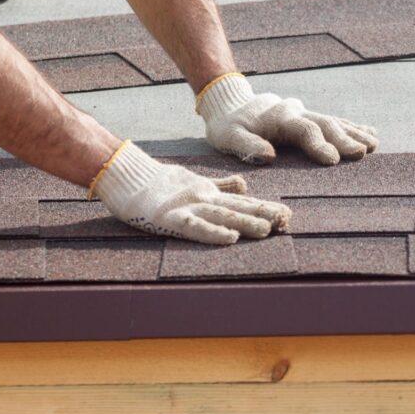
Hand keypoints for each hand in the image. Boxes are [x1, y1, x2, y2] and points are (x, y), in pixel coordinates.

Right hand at [90, 141, 290, 244]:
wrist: (127, 176)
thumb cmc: (159, 183)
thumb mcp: (196, 182)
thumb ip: (220, 185)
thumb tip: (244, 184)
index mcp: (210, 192)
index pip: (242, 201)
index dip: (264, 207)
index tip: (287, 214)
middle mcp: (204, 198)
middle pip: (239, 207)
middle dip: (264, 214)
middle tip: (287, 221)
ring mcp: (188, 207)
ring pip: (223, 214)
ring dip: (246, 222)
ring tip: (267, 229)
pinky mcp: (170, 218)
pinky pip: (195, 227)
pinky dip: (214, 232)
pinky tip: (230, 238)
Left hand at [196, 73, 378, 165]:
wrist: (230, 102)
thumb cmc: (228, 126)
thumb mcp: (228, 136)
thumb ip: (246, 145)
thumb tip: (269, 156)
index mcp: (279, 118)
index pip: (303, 130)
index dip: (319, 144)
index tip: (333, 160)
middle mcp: (296, 112)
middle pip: (325, 124)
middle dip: (344, 139)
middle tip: (362, 152)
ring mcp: (305, 112)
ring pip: (334, 121)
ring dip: (354, 133)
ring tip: (373, 144)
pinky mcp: (308, 117)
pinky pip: (334, 120)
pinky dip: (352, 127)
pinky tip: (370, 133)